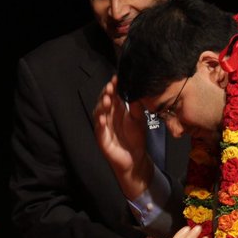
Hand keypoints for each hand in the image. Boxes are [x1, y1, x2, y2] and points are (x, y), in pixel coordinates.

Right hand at [93, 75, 152, 198]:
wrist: (136, 158)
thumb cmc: (136, 138)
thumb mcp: (139, 119)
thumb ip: (136, 106)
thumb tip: (136, 90)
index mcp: (116, 111)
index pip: (113, 95)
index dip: (113, 87)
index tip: (117, 78)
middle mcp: (108, 117)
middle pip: (104, 102)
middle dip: (106, 94)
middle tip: (110, 86)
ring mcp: (103, 128)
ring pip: (99, 114)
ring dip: (102, 106)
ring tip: (107, 99)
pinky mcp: (102, 140)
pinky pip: (99, 130)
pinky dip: (100, 124)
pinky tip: (102, 118)